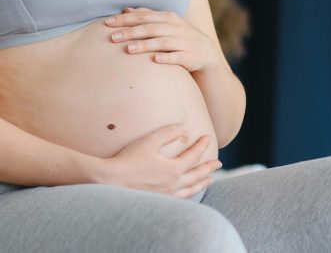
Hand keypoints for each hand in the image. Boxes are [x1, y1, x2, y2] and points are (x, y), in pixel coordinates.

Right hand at [101, 123, 220, 198]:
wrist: (111, 181)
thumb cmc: (129, 159)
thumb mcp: (150, 141)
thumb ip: (169, 133)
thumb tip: (184, 128)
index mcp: (173, 169)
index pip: (194, 156)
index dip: (202, 145)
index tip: (208, 137)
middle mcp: (173, 184)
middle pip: (197, 175)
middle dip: (209, 168)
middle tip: (219, 163)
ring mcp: (167, 195)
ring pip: (191, 190)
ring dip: (202, 183)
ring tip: (210, 180)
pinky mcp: (159, 202)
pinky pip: (180, 198)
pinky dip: (190, 194)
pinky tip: (189, 192)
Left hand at [104, 7, 218, 72]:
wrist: (206, 52)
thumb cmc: (179, 36)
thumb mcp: (165, 22)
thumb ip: (147, 15)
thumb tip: (126, 10)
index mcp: (167, 17)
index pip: (143, 16)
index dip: (125, 19)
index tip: (107, 23)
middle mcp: (175, 28)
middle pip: (150, 28)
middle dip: (131, 32)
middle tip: (112, 37)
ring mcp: (182, 41)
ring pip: (162, 42)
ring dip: (145, 45)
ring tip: (128, 49)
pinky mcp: (189, 56)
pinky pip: (176, 56)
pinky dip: (166, 57)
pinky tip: (154, 60)